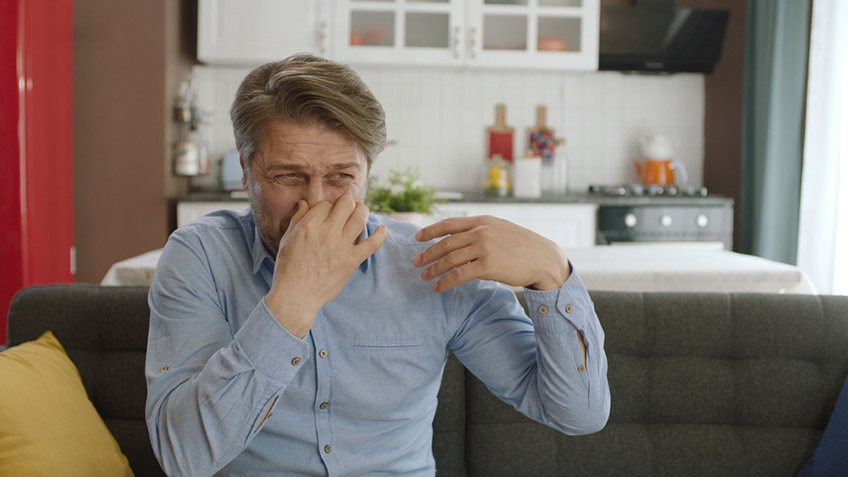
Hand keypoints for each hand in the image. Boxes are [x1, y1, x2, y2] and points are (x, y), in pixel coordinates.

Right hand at [265, 196, 385, 337]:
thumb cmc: (288, 268)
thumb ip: (297, 219)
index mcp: (309, 225)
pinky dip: (380, 234)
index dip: (326, 207)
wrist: (296, 296)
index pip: (325, 204)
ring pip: (360, 217)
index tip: (326, 215)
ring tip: (360, 212)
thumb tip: (305, 203)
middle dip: (346, 203)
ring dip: (362, 210)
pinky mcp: (351, 261)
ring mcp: (341, 246)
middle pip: (346, 204)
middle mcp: (327, 232)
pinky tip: (383, 229)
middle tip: (346, 209)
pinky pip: (372, 244)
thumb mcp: (287, 239)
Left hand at [412, 215, 569, 291]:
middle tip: (416, 262)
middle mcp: (481, 231)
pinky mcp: (487, 265)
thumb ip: (482, 230)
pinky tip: (439, 287)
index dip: (430, 231)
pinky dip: (446, 282)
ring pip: (450, 259)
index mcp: (483, 220)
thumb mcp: (501, 229)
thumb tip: (462, 238)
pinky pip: (459, 275)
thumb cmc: (524, 247)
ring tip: (424, 276)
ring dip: (434, 269)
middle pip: (446, 243)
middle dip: (428, 253)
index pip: (450, 223)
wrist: (544, 258)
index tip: (418, 238)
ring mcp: (483, 248)